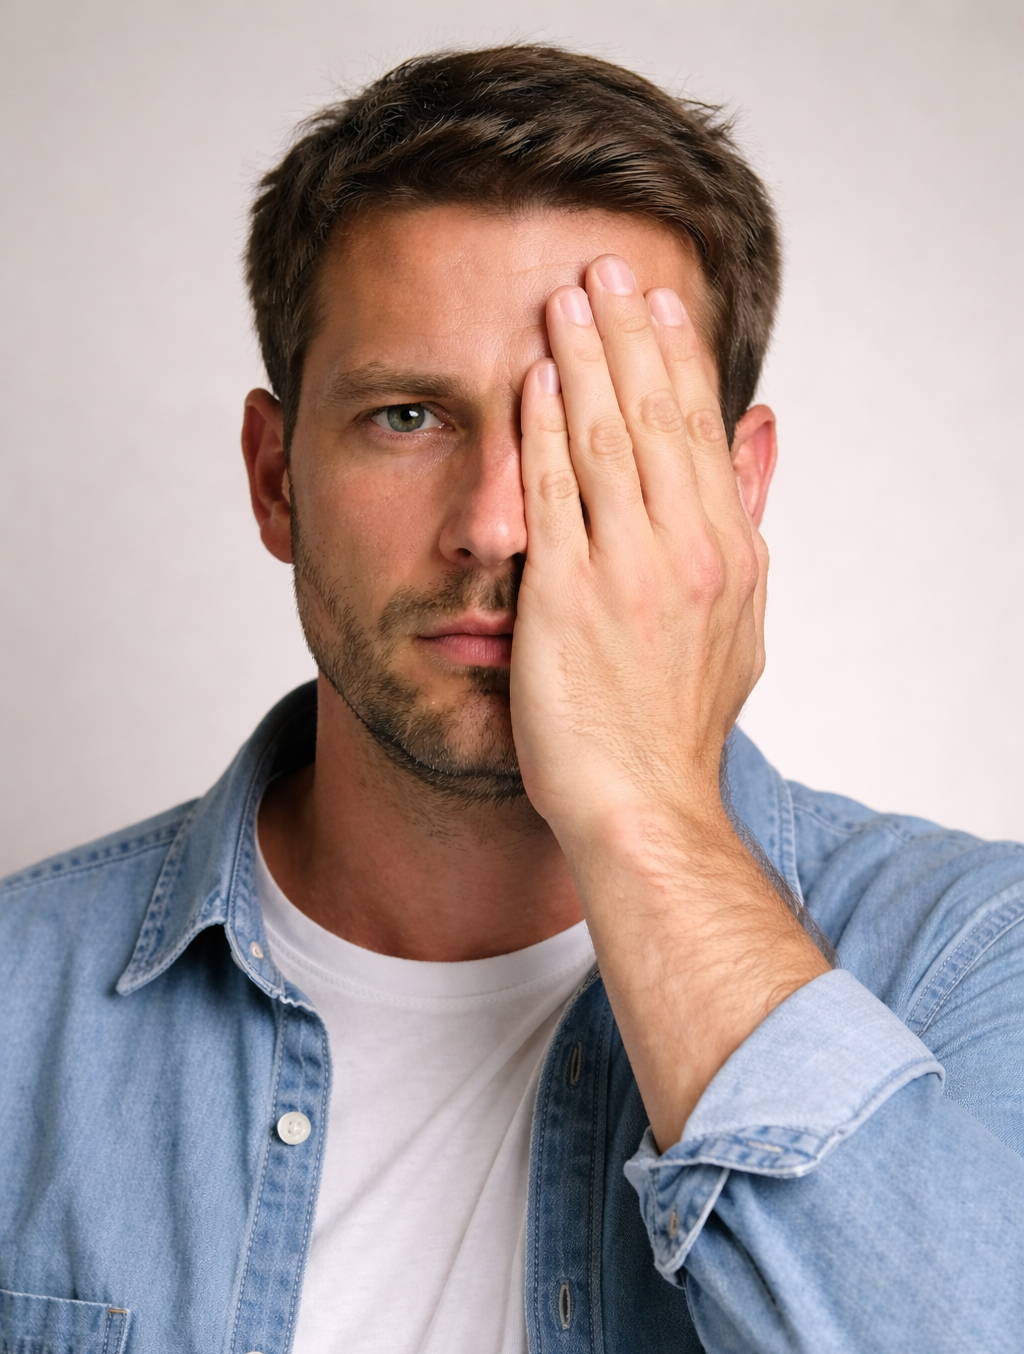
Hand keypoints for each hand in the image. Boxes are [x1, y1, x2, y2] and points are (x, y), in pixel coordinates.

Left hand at [513, 254, 827, 1147]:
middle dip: (628, 334)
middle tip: (604, 265)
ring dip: (586, 361)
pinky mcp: (568, 600)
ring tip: (565, 297)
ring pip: (609, 441)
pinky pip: (556, 497)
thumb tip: (761, 435)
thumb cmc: (677, 726)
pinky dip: (545, 433)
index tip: (657, 299)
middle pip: (659, 417)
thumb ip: (746, 523)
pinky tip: (535, 381)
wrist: (644, 808)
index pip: (703, 430)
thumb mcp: (741, 621)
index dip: (678, 357)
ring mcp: (630, 573)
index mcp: (730, 554)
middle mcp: (688, 551)